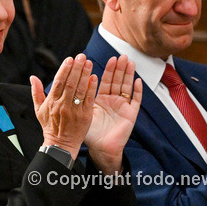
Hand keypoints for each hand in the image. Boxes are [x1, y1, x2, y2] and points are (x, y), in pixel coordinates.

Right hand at [30, 54, 96, 156]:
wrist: (60, 145)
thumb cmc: (50, 126)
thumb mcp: (38, 110)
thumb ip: (36, 92)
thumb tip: (33, 77)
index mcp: (52, 102)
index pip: (59, 82)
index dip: (65, 69)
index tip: (70, 58)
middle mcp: (63, 105)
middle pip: (70, 83)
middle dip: (77, 68)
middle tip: (82, 56)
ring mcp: (74, 111)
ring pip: (80, 89)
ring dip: (85, 75)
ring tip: (89, 63)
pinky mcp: (85, 116)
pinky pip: (89, 100)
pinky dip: (91, 88)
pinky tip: (94, 77)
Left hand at [84, 55, 142, 173]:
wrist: (101, 149)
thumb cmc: (90, 133)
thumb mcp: (82, 113)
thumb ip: (78, 99)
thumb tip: (67, 85)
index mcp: (100, 99)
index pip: (105, 81)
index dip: (107, 70)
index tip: (110, 59)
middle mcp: (112, 101)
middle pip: (117, 81)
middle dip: (119, 68)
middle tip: (121, 56)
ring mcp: (122, 106)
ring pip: (126, 87)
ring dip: (129, 75)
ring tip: (130, 62)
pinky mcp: (131, 114)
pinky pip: (135, 100)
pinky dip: (138, 91)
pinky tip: (138, 81)